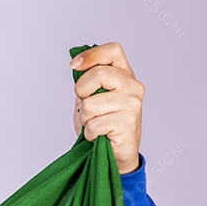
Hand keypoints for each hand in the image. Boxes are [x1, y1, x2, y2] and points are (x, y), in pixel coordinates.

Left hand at [70, 42, 143, 173]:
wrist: (114, 154)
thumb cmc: (101, 125)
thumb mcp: (91, 98)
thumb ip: (87, 81)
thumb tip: (76, 63)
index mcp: (124, 75)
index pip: (112, 51)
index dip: (91, 55)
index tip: (74, 65)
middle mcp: (132, 86)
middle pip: (98, 74)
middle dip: (81, 92)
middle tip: (86, 106)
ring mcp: (132, 104)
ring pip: (90, 104)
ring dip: (85, 118)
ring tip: (95, 124)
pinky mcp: (128, 123)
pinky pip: (94, 125)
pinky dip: (89, 133)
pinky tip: (99, 135)